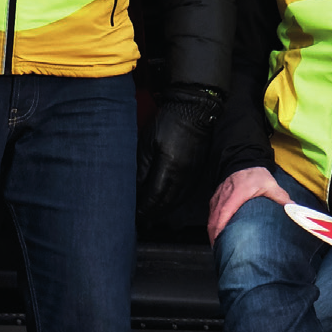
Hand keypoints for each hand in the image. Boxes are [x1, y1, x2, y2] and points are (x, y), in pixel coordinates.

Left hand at [139, 85, 221, 215]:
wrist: (195, 109)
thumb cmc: (168, 122)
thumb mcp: (147, 142)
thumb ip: (141, 168)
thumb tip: (135, 189)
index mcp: (169, 169)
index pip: (154, 197)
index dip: (143, 210)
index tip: (133, 218)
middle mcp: (184, 176)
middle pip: (166, 203)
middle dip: (152, 214)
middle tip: (140, 222)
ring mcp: (193, 174)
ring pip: (177, 200)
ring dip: (164, 211)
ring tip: (151, 217)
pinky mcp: (197, 170)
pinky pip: (185, 193)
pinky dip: (175, 202)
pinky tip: (167, 204)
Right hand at [206, 167, 286, 243]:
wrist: (244, 161)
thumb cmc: (256, 175)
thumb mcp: (270, 185)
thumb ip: (281, 198)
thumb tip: (294, 209)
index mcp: (236, 195)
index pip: (225, 212)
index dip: (220, 228)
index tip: (220, 241)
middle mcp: (224, 197)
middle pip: (214, 219)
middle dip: (214, 236)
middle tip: (220, 251)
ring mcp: (218, 198)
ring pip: (211, 218)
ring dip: (212, 232)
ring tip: (217, 247)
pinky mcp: (216, 198)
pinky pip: (211, 214)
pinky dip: (212, 225)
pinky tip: (216, 234)